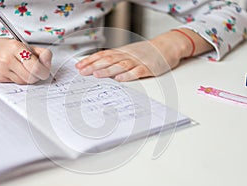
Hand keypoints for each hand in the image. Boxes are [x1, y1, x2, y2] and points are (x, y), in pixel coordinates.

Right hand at [0, 38, 51, 83]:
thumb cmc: (10, 49)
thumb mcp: (27, 46)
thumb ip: (42, 54)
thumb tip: (47, 63)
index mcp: (16, 47)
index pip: (35, 65)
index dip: (44, 70)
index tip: (45, 69)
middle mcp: (7, 58)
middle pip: (31, 76)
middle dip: (38, 76)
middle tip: (37, 71)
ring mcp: (1, 68)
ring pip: (25, 82)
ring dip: (29, 78)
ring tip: (25, 69)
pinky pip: (17, 83)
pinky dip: (20, 79)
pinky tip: (16, 72)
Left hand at [75, 29, 213, 81]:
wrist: (167, 46)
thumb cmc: (146, 51)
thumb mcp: (129, 52)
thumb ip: (115, 59)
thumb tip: (98, 66)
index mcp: (122, 52)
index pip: (103, 55)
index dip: (90, 61)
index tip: (79, 66)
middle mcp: (128, 55)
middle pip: (108, 60)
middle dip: (94, 66)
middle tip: (82, 72)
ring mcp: (138, 61)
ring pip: (120, 65)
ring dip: (107, 70)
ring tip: (96, 75)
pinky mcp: (148, 68)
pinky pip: (137, 71)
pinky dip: (128, 75)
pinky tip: (119, 79)